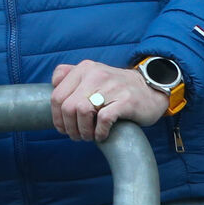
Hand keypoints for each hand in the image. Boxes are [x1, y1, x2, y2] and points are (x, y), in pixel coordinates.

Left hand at [50, 60, 168, 142]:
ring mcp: (111, 86)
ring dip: (83, 131)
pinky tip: (101, 135)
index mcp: (84, 68)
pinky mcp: (126, 100)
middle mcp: (95, 74)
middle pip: (67, 106)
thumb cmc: (117, 88)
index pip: (57, 95)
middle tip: (76, 136)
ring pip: (82, 111)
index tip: (63, 128)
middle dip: (69, 127)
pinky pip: (103, 119)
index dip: (56, 117)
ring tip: (88, 136)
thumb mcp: (93, 75)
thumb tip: (52, 85)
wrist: (150, 89)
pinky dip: (99, 132)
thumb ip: (71, 75)